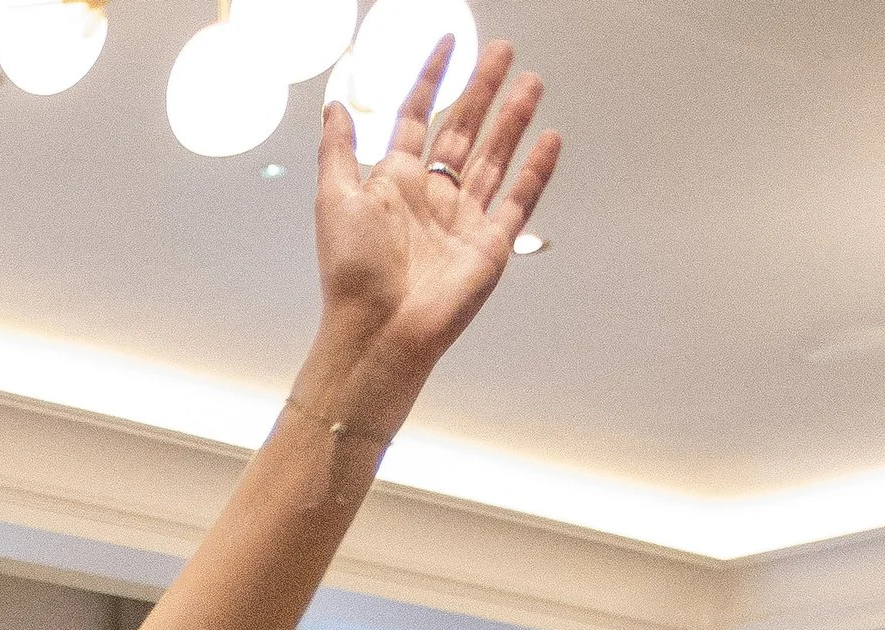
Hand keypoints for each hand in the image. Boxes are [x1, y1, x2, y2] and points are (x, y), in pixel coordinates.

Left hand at [312, 40, 560, 421]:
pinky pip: (518, 201)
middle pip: (463, 129)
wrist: (378, 331)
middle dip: (483, 89)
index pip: (417, 117)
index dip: (432, 78)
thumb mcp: (334, 198)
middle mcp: (432, 197)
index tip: (449, 42)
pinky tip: (549, 138)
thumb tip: (335, 104)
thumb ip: (338, 149)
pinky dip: (535, 171)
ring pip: (493, 156)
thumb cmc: (351, 274)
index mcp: (395, 183)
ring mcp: (463, 221)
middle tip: (503, 51)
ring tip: (531, 81)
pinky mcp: (489, 246)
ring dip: (513, 119)